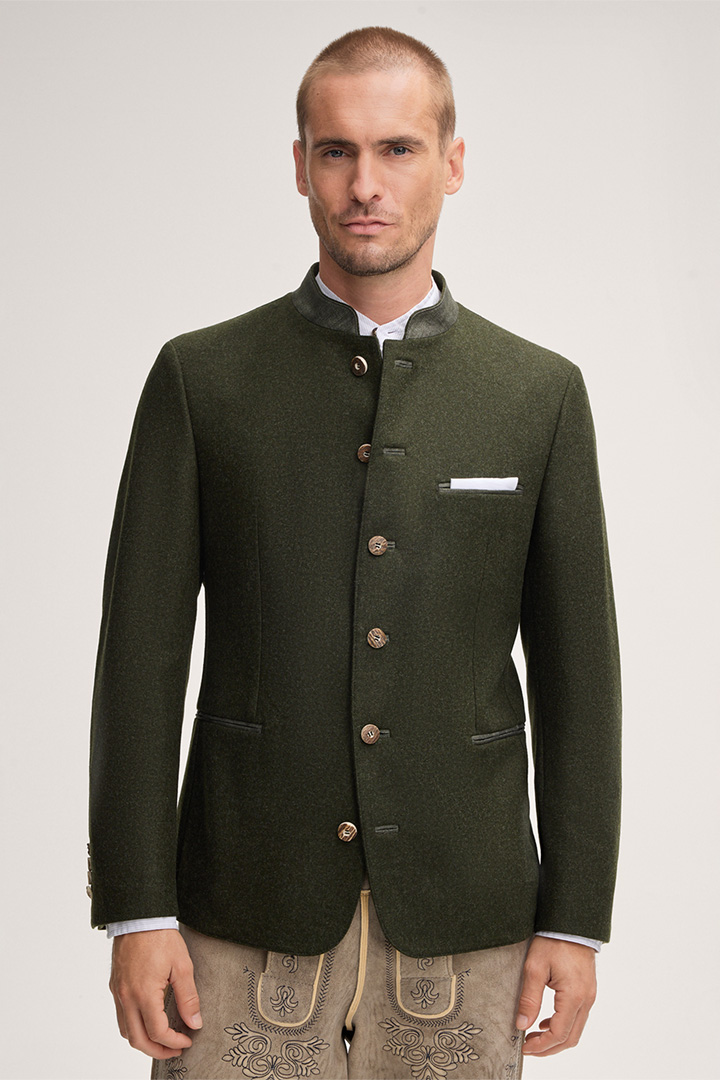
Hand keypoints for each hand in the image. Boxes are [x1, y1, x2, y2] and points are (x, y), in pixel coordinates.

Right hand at [110, 929, 201, 1058]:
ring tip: (162, 1039)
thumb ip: (188, 997)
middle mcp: (127, 997)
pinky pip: (121, 1016)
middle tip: (175, 1050)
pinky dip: (134, 1026)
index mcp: (144, 993)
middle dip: (158, 1051)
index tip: (187, 1040)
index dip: (174, 1042)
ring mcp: (118, 993)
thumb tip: (195, 1022)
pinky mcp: (116, 986)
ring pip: (126, 1031)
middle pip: (138, 1040)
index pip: (157, 1032)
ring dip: (143, 1041)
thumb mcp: (182, 966)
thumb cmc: (160, 936)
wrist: (139, 916)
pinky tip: (148, 1021)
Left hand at [515, 935, 596, 1055]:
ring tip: (534, 1036)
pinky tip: (546, 1021)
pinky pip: (578, 1017)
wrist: (571, 922)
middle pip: (570, 1038)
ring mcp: (589, 995)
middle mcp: (586, 999)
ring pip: (576, 1029)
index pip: (559, 1034)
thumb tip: (522, 1024)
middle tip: (529, 1047)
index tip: (525, 1047)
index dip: (542, 1045)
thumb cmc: (553, 940)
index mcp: (574, 996)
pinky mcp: (588, 990)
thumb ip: (529, 998)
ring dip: (556, 1038)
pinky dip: (563, 1025)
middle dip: (549, 1048)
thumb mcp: (534, 967)